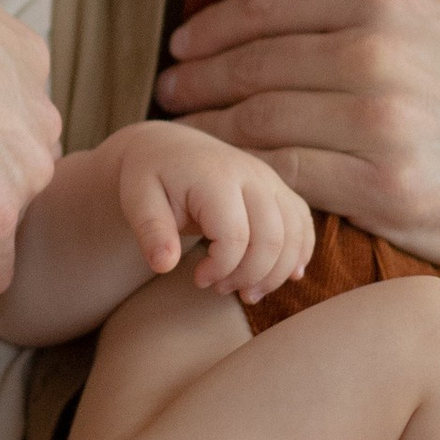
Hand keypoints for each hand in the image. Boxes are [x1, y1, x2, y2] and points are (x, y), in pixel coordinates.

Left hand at [106, 122, 314, 297]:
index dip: (221, 269)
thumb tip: (164, 266)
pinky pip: (303, 225)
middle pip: (272, 239)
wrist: (168, 148)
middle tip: (220, 288)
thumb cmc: (150, 176)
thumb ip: (151, 232)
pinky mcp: (278, 190)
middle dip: (249, 276)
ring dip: (276, 273)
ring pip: (294, 235)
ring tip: (247, 292)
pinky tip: (285, 276)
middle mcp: (251, 175)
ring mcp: (270, 181)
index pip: (235, 236)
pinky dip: (299, 255)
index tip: (197, 279)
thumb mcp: (137, 200)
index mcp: (215, 177)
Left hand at [158, 0, 439, 292]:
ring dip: (206, 125)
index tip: (182, 42)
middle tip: (167, 89)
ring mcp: (382, 126)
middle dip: (198, 77)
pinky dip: (241, 171)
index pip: (274, 6)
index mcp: (394, 5)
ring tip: (179, 129)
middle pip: (256, 65)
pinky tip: (220, 172)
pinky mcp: (382, 190)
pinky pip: (285, 174)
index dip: (216, 24)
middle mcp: (382, 58)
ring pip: (259, 120)